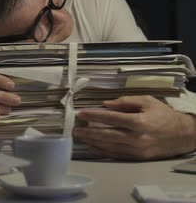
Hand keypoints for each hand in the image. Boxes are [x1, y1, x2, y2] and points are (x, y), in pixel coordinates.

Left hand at [74, 95, 195, 159]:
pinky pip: (115, 154)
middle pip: (107, 135)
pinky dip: (101, 151)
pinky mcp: (137, 157)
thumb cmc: (164, 115)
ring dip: (92, 142)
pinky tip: (91, 146)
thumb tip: (105, 104)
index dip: (94, 115)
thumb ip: (125, 101)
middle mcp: (137, 137)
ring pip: (109, 146)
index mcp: (139, 121)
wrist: (183, 135)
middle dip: (88, 131)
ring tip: (79, 136)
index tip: (81, 113)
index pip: (111, 118)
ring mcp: (137, 150)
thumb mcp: (147, 101)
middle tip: (74, 128)